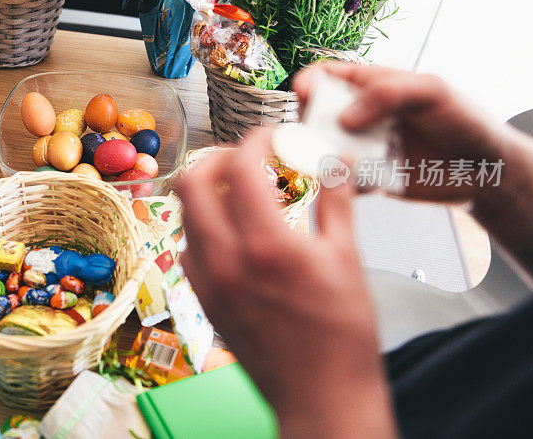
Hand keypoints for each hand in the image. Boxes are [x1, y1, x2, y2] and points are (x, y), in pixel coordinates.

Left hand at [176, 129, 396, 438]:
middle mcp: (227, 260)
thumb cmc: (341, 336)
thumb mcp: (348, 259)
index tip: (272, 137)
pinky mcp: (204, 301)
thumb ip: (337, 201)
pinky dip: (204, 228)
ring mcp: (209, 282)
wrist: (321, 394)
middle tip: (245, 158)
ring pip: (185, 216)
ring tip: (241, 192)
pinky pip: (188, 250)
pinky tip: (233, 234)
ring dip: (208, 193)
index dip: (256, 140)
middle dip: (216, 159)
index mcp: (267, 245)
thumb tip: (338, 162)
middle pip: (191, 183)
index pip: (241, 167)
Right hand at [293, 63, 512, 202]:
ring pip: (322, 149)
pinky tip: (363, 182)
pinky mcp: (366, 177)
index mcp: (371, 85)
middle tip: (319, 136)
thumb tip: (343, 118)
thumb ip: (387, 93)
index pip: (327, 75)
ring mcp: (361, 146)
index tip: (304, 94)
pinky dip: (342, 182)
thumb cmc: (464, 120)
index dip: (309, 81)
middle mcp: (359, 115)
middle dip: (309, 124)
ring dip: (322, 156)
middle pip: (315, 114)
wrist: (486, 170)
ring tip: (342, 162)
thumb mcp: (431, 91)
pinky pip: (341, 180)